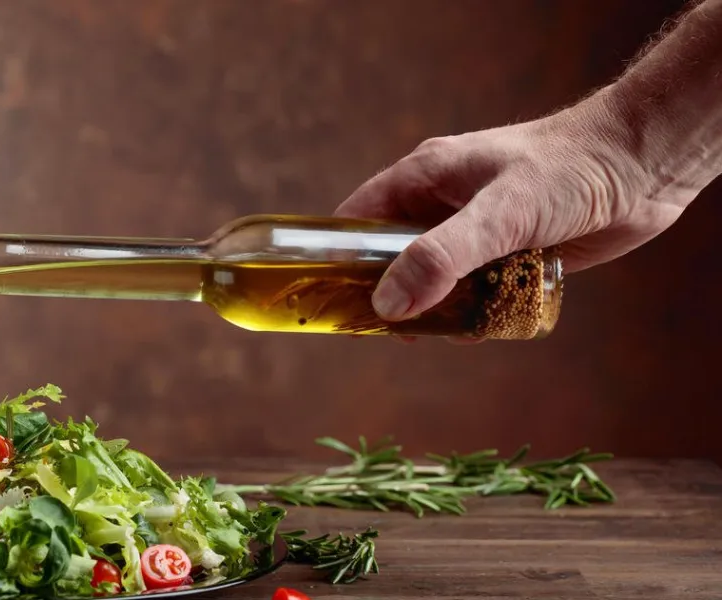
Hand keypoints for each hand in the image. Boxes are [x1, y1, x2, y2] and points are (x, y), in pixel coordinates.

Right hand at [335, 97, 693, 332]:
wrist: (645, 166)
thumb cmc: (569, 170)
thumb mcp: (499, 214)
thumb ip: (441, 257)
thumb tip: (387, 306)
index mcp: (425, 176)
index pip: (357, 218)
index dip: (335, 256)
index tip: (324, 297)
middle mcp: (444, 202)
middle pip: (391, 254)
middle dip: (387, 293)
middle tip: (383, 332)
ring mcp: (478, 228)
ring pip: (435, 277)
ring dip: (434, 306)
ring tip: (436, 335)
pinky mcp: (510, 251)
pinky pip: (474, 287)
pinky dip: (472, 309)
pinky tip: (478, 328)